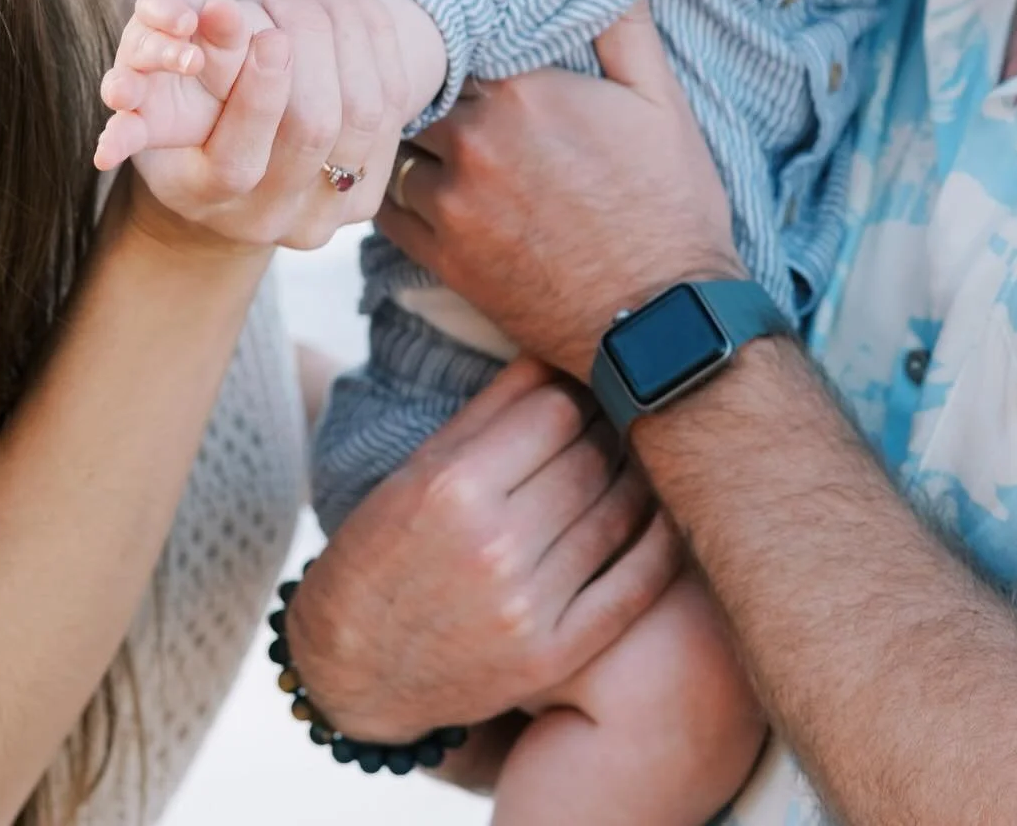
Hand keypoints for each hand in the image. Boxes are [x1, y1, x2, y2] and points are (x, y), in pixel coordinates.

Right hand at [121, 0, 410, 252]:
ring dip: (348, 26)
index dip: (259, 95)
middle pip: (315, 129)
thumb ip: (172, 51)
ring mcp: (324, 214)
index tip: (268, 33)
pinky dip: (377, 36)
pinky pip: (394, 106)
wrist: (230, 164)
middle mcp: (266, 219)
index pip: (237, 161)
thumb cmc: (183, 108)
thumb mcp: (160, 85)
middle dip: (311, 38)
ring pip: (366, 112)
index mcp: (202, 198)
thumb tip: (201, 9)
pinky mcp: (367, 195)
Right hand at [287, 358, 680, 738]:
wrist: (356, 667)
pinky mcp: (555, 655)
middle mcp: (493, 546)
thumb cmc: (384, 549)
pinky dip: (658, 541)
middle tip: (613, 420)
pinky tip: (660, 515)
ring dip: (634, 477)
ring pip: (618, 511)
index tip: (582, 390)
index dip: (576, 394)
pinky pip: (635, 583)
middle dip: (606, 431)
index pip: (556, 411)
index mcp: (453, 487)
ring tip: (632, 459)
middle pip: (592, 458)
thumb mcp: (419, 468)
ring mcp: (528, 606)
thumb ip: (492, 408)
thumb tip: (554, 349)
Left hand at [379, 2, 739, 377]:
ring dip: (404, 133)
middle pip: (412, 86)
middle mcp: (475, 140)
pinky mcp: (443, 256)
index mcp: (523, 90)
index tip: (449, 28)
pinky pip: (387, 207)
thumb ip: (624, 28)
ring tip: (414, 124)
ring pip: (395, 144)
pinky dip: (394, 187)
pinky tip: (415, 178)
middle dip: (418, 77)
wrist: (662, 321)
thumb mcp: (661, 103)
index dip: (447, 30)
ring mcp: (453, 203)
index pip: (451, 35)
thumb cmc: (670, 206)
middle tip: (419, 70)